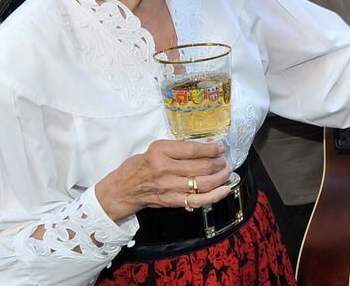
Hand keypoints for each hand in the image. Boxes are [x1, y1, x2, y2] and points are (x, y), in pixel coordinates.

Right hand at [94, 139, 232, 221]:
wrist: (123, 190)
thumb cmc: (140, 165)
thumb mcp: (155, 149)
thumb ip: (178, 149)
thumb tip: (207, 147)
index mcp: (160, 151)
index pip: (192, 150)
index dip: (211, 149)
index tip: (221, 147)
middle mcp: (165, 169)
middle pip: (201, 167)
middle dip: (219, 163)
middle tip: (225, 161)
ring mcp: (169, 187)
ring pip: (203, 183)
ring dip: (220, 177)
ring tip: (227, 172)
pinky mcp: (171, 201)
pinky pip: (197, 200)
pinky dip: (214, 196)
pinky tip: (225, 190)